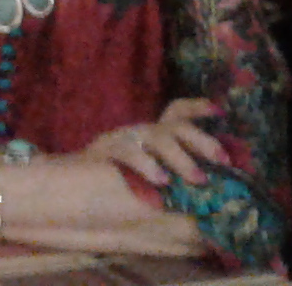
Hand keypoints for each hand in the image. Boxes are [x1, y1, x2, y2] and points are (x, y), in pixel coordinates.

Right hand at [80, 98, 223, 187]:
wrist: (69, 182)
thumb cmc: (115, 182)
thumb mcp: (148, 174)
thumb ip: (172, 173)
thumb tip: (209, 182)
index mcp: (152, 134)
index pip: (176, 112)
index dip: (198, 108)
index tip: (219, 112)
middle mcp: (141, 132)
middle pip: (176, 125)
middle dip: (202, 140)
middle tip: (223, 159)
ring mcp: (125, 138)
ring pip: (158, 137)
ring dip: (181, 157)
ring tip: (198, 178)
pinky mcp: (108, 150)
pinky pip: (130, 153)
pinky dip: (148, 165)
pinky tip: (161, 181)